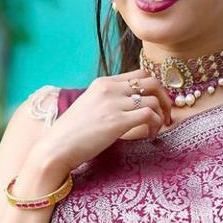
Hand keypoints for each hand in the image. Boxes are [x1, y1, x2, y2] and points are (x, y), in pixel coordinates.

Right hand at [41, 69, 173, 170]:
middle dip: (165, 99)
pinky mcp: (117, 121)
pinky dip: (156, 126)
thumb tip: (132, 110)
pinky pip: (150, 115)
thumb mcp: (90, 108)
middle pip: (152, 82)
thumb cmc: (72, 134)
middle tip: (166, 116)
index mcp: (103, 83)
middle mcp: (109, 88)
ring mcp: (114, 104)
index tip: (157, 105)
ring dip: (162, 116)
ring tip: (156, 130)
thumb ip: (109, 102)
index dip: (154, 89)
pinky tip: (151, 136)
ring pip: (154, 99)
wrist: (55, 148)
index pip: (140, 74)